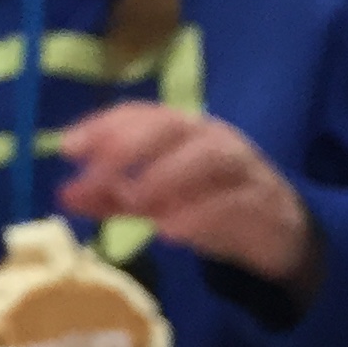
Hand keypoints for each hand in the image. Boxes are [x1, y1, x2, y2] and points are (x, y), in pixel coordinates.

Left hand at [58, 105, 311, 289]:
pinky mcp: (263, 203)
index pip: (140, 114)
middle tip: (96, 175)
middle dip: (129, 146)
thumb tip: (64, 194)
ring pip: (207, 157)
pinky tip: (171, 232)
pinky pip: (233, 203)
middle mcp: (211, 137)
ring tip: (135, 203)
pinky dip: (201, 216)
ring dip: (167, 176)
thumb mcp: (158, 199)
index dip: (103, 126)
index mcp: (182, 130)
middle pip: (170, 126)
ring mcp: (241, 167)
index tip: (67, 148)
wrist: (283, 232)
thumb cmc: (213, 205)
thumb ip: (114, 195)